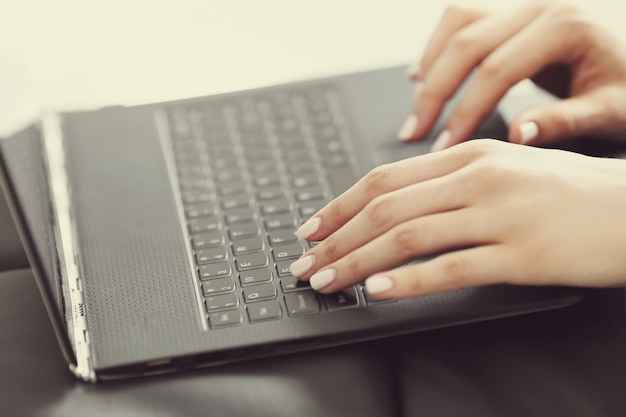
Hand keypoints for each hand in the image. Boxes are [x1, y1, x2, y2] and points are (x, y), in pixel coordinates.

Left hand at [289, 140, 625, 298]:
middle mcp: (477, 179)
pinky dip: (407, 280)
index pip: (383, 180)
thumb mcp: (504, 170)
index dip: (339, 207)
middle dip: (335, 239)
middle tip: (306, 263)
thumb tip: (397, 202)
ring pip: (407, 237)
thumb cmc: (567, 192)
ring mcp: (498, 215)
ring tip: (327, 282)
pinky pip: (450, 267)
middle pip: (384, 209)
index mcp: (468, 156)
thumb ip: (452, 181)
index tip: (312, 229)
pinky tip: (379, 290)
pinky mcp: (520, 254)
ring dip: (357, 262)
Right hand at [398, 1, 625, 150]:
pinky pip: (463, 20)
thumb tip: (515, 134)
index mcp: (567, 25)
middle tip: (414, 132)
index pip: (497, 70)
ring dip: (430, 65)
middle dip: (434, 92)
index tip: (446, 146)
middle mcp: (540, 5)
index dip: (465, 112)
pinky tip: (422, 75)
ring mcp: (524, 3)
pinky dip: (438, 48)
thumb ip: (563, 121)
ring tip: (417, 107)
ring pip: (457, 21)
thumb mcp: (611, 109)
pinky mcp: (513, 11)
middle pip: (466, 42)